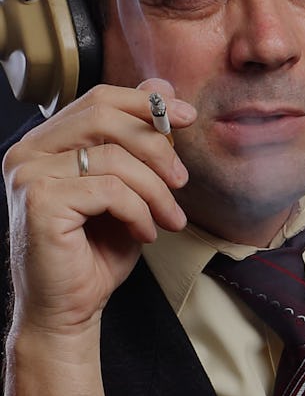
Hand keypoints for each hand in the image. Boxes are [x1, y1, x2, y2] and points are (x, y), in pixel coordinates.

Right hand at [2, 78, 196, 342]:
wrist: (68, 310)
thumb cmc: (94, 253)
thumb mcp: (126, 187)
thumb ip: (136, 139)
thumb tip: (160, 85)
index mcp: (44, 143)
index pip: (98, 100)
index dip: (146, 103)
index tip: (186, 118)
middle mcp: (27, 152)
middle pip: (105, 117)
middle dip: (156, 146)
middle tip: (182, 180)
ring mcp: (28, 175)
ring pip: (114, 158)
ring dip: (156, 190)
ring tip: (170, 218)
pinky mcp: (39, 201)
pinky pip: (110, 190)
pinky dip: (139, 212)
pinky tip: (146, 233)